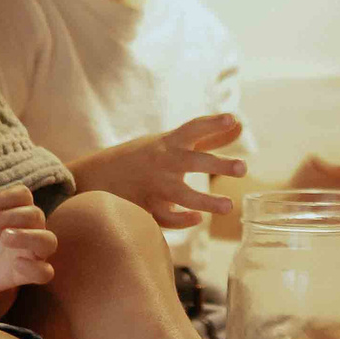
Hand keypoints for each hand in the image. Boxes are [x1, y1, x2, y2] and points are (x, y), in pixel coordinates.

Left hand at [0, 187, 56, 311]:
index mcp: (18, 209)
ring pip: (49, 241)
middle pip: (36, 215)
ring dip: (28, 237)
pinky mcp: (28, 274)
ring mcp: (32, 251)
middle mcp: (31, 228)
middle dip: (11, 215)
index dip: (6, 196)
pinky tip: (16, 263)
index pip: (24, 195)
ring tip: (5, 237)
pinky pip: (45, 272)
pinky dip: (35, 268)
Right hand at [73, 114, 248, 229]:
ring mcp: (154, 186)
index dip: (213, 123)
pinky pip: (165, 217)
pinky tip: (197, 219)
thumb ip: (209, 136)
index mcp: (170, 143)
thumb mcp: (173, 141)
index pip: (194, 129)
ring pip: (181, 195)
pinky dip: (181, 220)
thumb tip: (241, 124)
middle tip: (243, 167)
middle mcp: (163, 162)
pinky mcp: (146, 208)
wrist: (96, 176)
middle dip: (217, 164)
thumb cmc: (146, 156)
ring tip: (229, 206)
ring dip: (205, 201)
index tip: (232, 119)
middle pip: (193, 161)